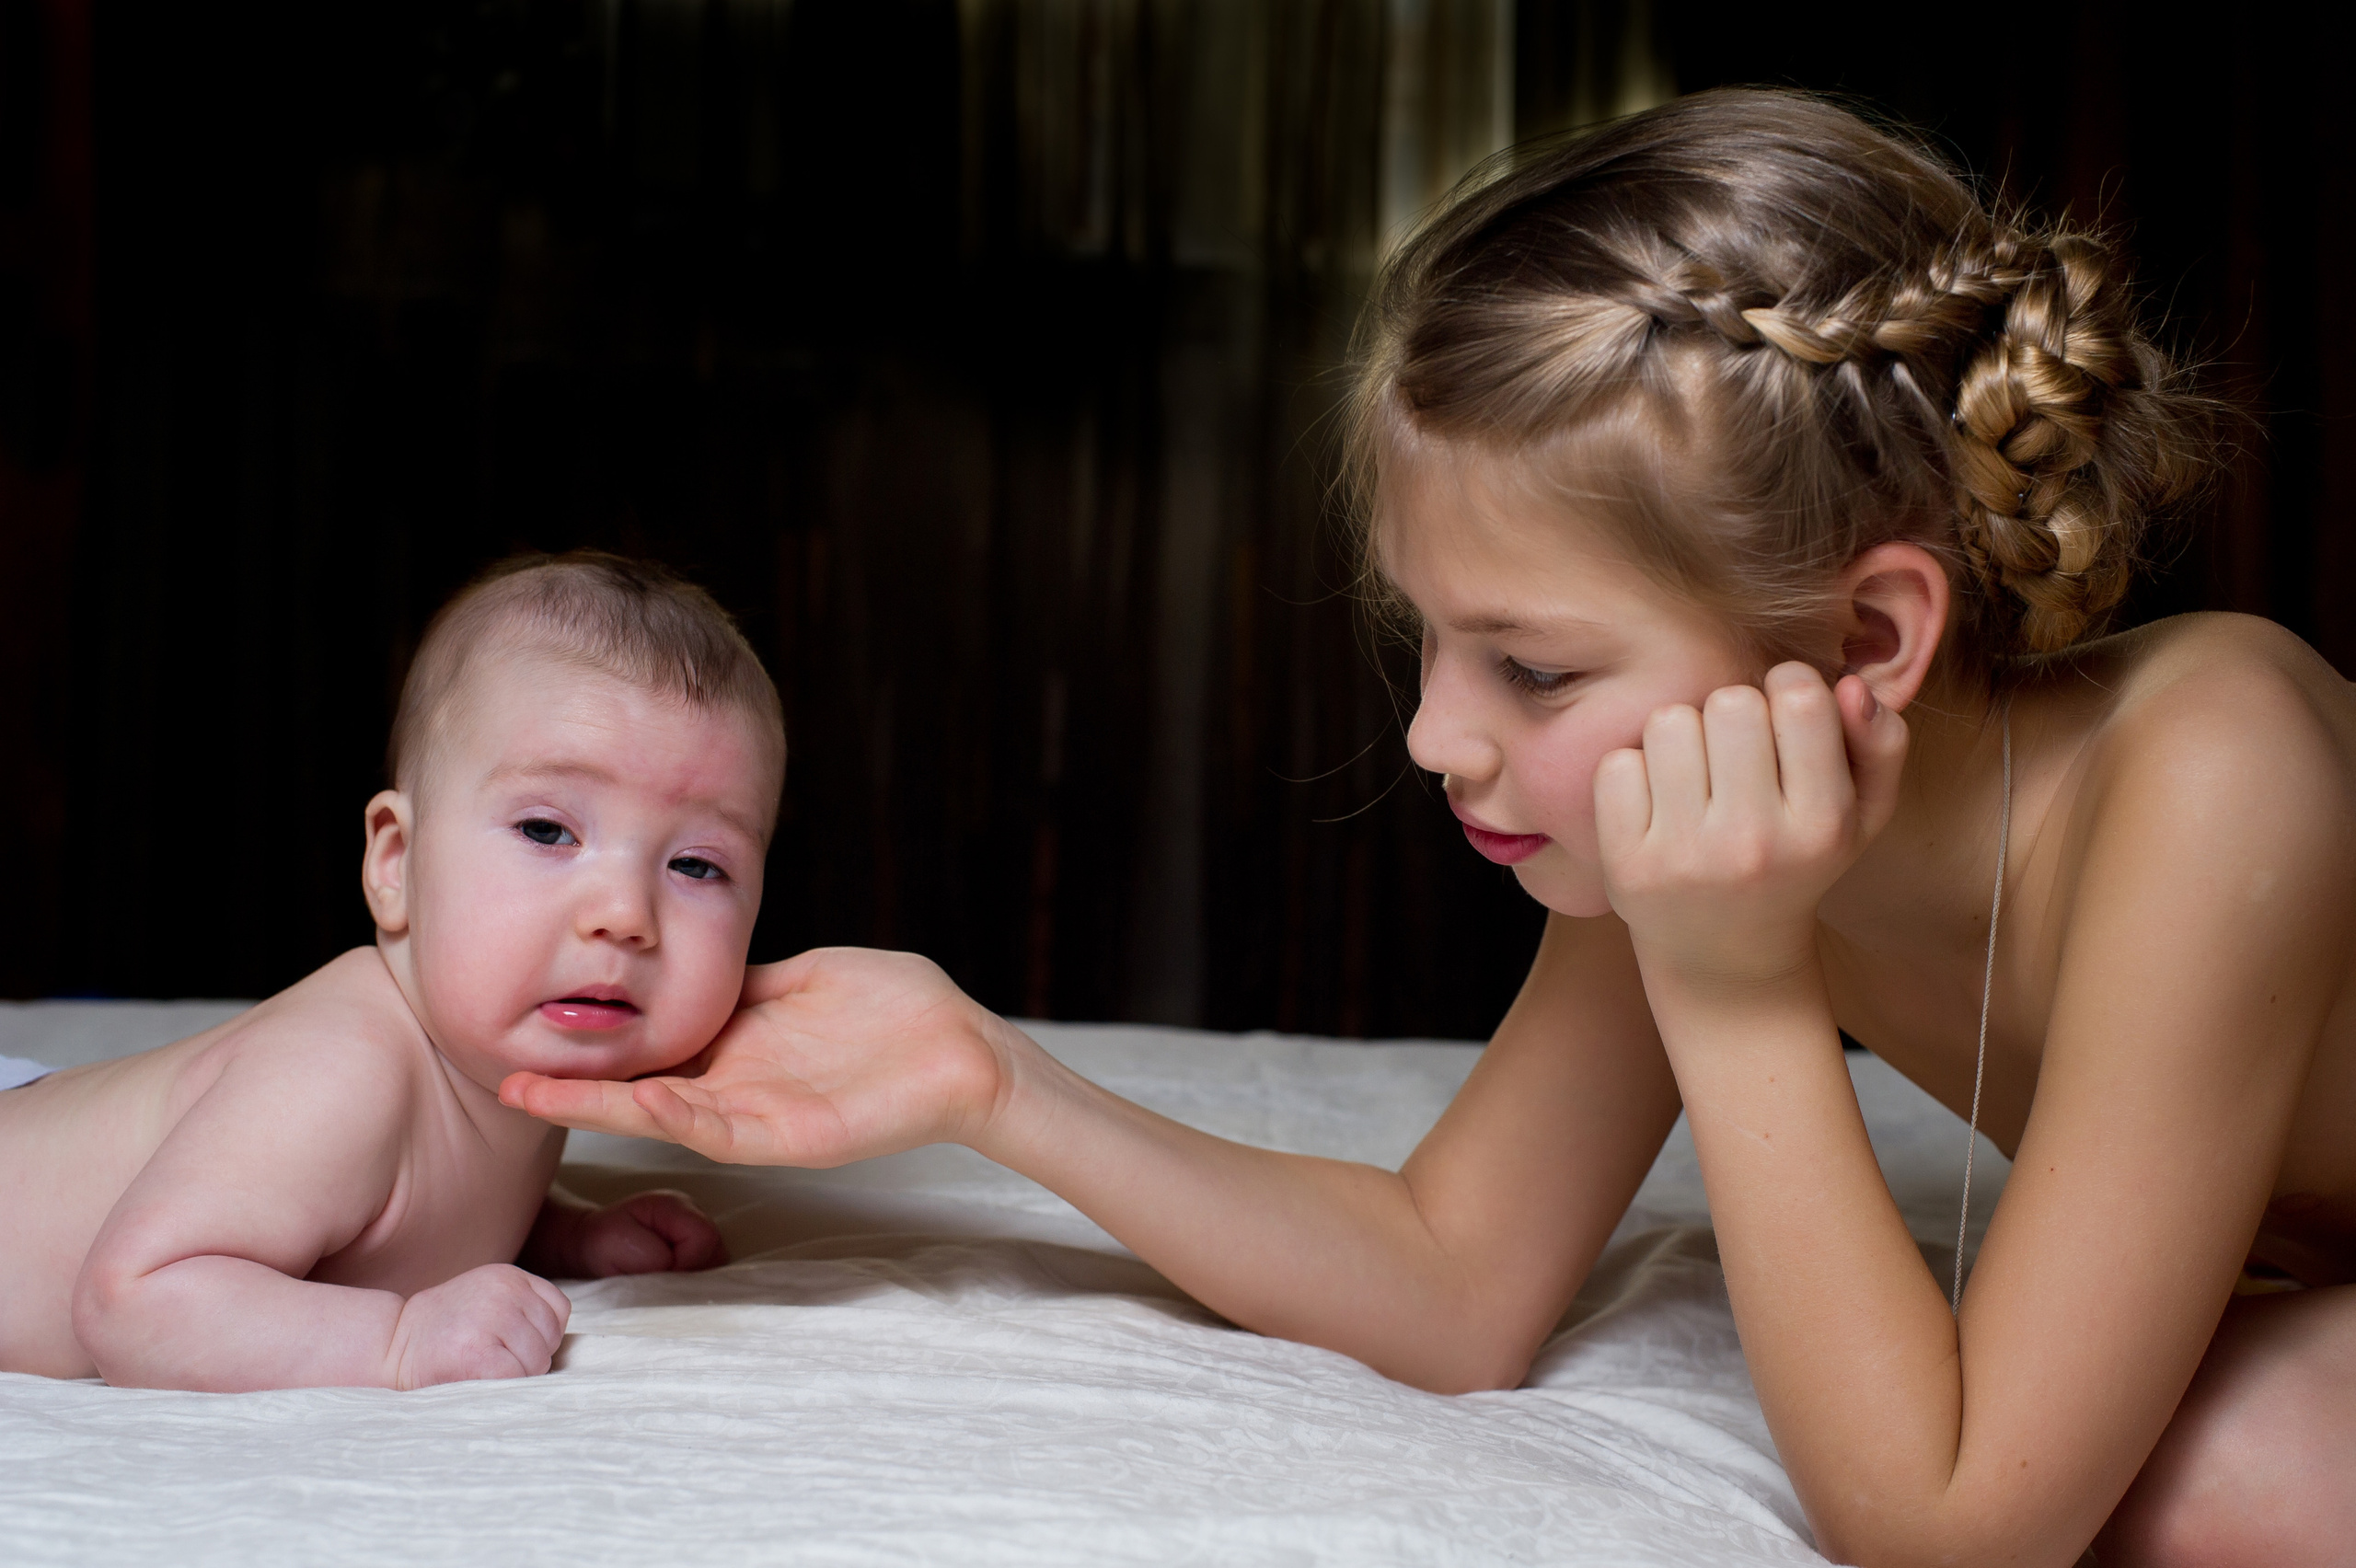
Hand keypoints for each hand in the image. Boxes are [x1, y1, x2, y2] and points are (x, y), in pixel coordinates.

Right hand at [385, 1263, 572, 1389]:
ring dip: (516, 1375)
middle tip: (493, 1359)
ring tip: (483, 1368)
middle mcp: (503, 1292)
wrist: (391, 1344)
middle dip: (530, 1358)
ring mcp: (490, 1319)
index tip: (513, 1343)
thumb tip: (561, 1345)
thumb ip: (523, 1309)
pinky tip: (477, 1378)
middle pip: (551, 1338)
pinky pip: (515, 1378)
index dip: (542, 1335)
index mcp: (509, 1276)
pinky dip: (503, 1387)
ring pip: (537, 1362)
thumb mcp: (488, 1299)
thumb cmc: (446, 1330)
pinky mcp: (477, 1353)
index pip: (559, 1310)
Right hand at [498, 948, 1013, 1167]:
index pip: (653, 1047)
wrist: (966, 1049)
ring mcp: (763, 1115)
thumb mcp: (808, 978)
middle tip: (505, 1077)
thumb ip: (748, 980)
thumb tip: (696, 961)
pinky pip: (729, 1131)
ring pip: (668, 1117)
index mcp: (740, 1046)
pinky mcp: (796, 1137)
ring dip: (608, 1108)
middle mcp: (740, 1086)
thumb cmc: (899, 1012)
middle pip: (642, 1089)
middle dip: (575, 1087)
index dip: (597, 1042)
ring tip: (542, 1093)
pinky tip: (646, 1100)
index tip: (535, 1026)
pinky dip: (685, 1116)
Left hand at [537, 1191, 728, 1277]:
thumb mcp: (615, 1245)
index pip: (705, 1238)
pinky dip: (693, 1284)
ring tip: (664, 1287)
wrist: (586, 1245)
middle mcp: (694, 1216)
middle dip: (693, 1275)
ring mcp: (697, 1234)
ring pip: (716, 1264)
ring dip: (694, 1281)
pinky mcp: (695, 1251)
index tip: (659, 1278)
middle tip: (662, 1286)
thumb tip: (680, 1278)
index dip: (687, 1263)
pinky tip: (671, 1288)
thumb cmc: (598, 1243)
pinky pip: (708, 1271)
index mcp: (676, 1207)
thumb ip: (652, 1258)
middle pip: (717, 1251)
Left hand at [1594, 664, 1904, 991]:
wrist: (1724, 955)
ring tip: (1696, 776)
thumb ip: (1881, 742)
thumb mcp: (1862, 813)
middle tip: (1735, 751)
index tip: (1783, 716)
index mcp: (1822, 825)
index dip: (1789, 687)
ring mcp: (1686, 856)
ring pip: (1669, 722)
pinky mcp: (1627, 864)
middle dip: (1732, 712)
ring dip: (1680, 736)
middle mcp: (1754, 843)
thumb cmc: (1796, 861)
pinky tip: (1657, 804)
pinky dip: (1634, 771)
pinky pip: (1618, 763)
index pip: (1800, 699)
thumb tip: (1848, 685)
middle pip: (1730, 702)